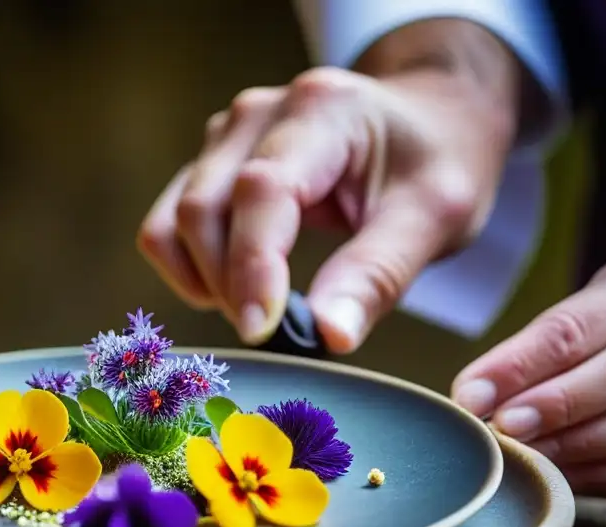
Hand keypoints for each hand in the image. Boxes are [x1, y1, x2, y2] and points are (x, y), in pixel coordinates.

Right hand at [136, 53, 516, 351]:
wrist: (428, 118)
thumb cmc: (438, 162)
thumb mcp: (436, 215)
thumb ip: (379, 274)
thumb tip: (329, 337)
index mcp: (321, 110)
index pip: (262, 190)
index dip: (252, 264)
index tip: (262, 330)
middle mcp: (256, 115)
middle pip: (201, 210)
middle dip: (229, 286)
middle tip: (277, 332)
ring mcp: (224, 137)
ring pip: (171, 223)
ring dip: (202, 280)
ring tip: (257, 309)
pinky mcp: (209, 164)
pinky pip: (168, 226)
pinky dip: (189, 269)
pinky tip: (235, 288)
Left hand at [453, 250, 605, 497]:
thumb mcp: (584, 314)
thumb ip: (539, 347)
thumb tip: (473, 398)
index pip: (574, 328)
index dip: (519, 365)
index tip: (470, 396)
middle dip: (556, 405)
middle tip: (503, 428)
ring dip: (572, 448)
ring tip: (520, 459)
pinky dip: (597, 475)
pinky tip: (555, 475)